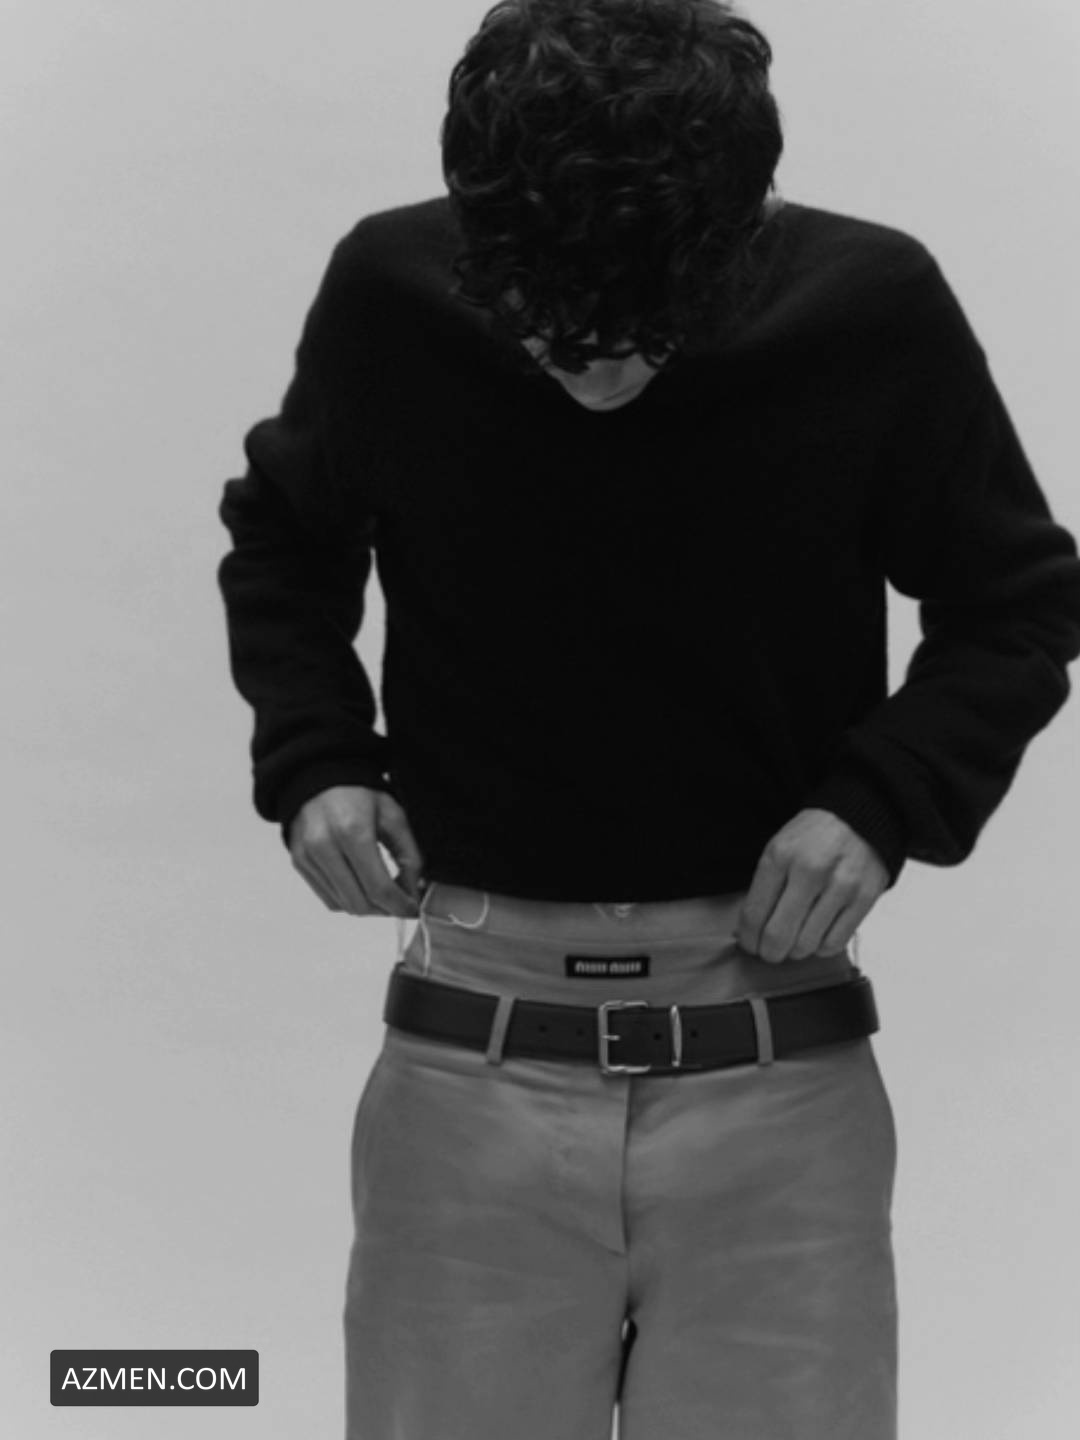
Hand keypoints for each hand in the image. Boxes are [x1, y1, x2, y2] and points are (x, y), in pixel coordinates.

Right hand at [287, 786, 425, 917]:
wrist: (320, 779)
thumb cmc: (359, 795)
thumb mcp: (394, 816)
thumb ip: (409, 854)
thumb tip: (415, 891)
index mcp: (352, 831)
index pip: (379, 888)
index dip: (400, 905)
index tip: (413, 909)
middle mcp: (324, 846)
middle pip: (360, 903)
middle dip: (386, 910)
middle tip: (401, 902)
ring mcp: (308, 856)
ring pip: (344, 905)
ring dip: (368, 908)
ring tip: (383, 894)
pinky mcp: (299, 862)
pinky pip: (328, 899)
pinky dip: (349, 901)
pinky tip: (362, 887)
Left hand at [736, 808, 888, 962]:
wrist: (859, 817)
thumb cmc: (813, 837)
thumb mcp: (779, 848)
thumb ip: (763, 887)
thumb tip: (750, 930)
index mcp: (781, 856)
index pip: (754, 914)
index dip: (748, 939)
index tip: (749, 944)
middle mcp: (810, 871)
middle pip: (778, 935)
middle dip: (769, 953)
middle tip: (768, 953)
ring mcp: (840, 886)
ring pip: (807, 944)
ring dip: (795, 952)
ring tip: (794, 943)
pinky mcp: (864, 899)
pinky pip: (835, 943)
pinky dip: (821, 948)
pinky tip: (817, 937)